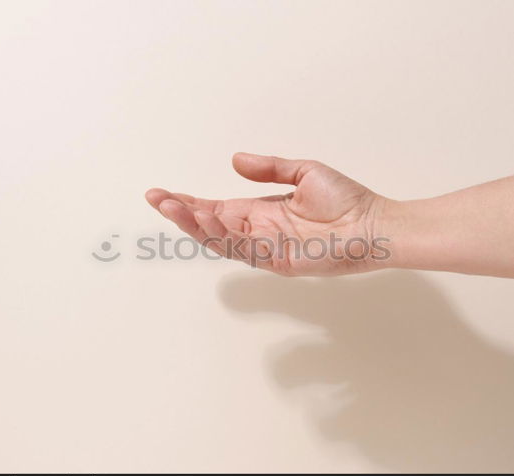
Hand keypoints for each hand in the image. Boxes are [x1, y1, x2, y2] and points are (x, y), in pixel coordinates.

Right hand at [145, 153, 387, 275]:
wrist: (373, 223)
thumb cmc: (344, 200)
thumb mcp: (302, 172)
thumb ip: (268, 168)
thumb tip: (234, 161)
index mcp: (260, 212)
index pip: (217, 209)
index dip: (190, 202)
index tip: (163, 193)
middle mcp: (258, 232)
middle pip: (212, 226)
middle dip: (182, 214)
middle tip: (157, 198)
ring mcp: (267, 248)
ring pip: (221, 241)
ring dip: (195, 225)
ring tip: (171, 207)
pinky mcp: (279, 261)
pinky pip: (244, 250)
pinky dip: (223, 236)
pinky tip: (206, 219)